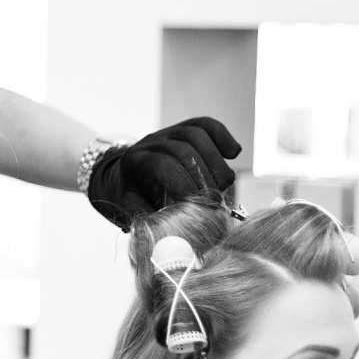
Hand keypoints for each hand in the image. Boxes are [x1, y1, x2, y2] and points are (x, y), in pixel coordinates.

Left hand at [86, 117, 241, 230]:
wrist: (126, 175)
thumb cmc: (133, 197)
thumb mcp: (132, 211)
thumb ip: (151, 220)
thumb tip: (175, 233)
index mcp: (136, 162)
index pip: (164, 165)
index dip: (185, 185)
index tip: (200, 206)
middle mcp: (152, 141)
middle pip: (184, 149)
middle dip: (204, 177)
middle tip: (216, 200)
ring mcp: (169, 131)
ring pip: (197, 134)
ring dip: (216, 161)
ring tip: (224, 184)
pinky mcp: (186, 127)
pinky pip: (207, 125)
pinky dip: (223, 138)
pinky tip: (232, 154)